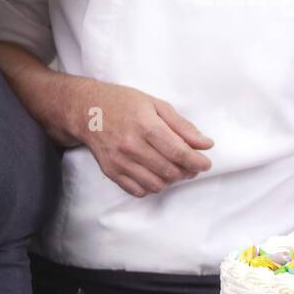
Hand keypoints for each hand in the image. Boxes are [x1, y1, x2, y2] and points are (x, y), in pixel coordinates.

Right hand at [68, 79, 212, 196]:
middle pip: (170, 171)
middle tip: (191, 164)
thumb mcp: (157, 105)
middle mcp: (131, 146)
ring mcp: (120, 161)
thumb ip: (182, 126)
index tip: (206, 163)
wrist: (87, 110)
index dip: (197, 161)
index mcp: (146, 125)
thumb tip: (205, 144)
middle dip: (187, 171)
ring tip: (174, 168)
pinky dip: (152, 186)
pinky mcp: (111, 172)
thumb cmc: (124, 103)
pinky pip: (138, 190)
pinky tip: (155, 173)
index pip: (178, 152)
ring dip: (171, 180)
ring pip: (156, 185)